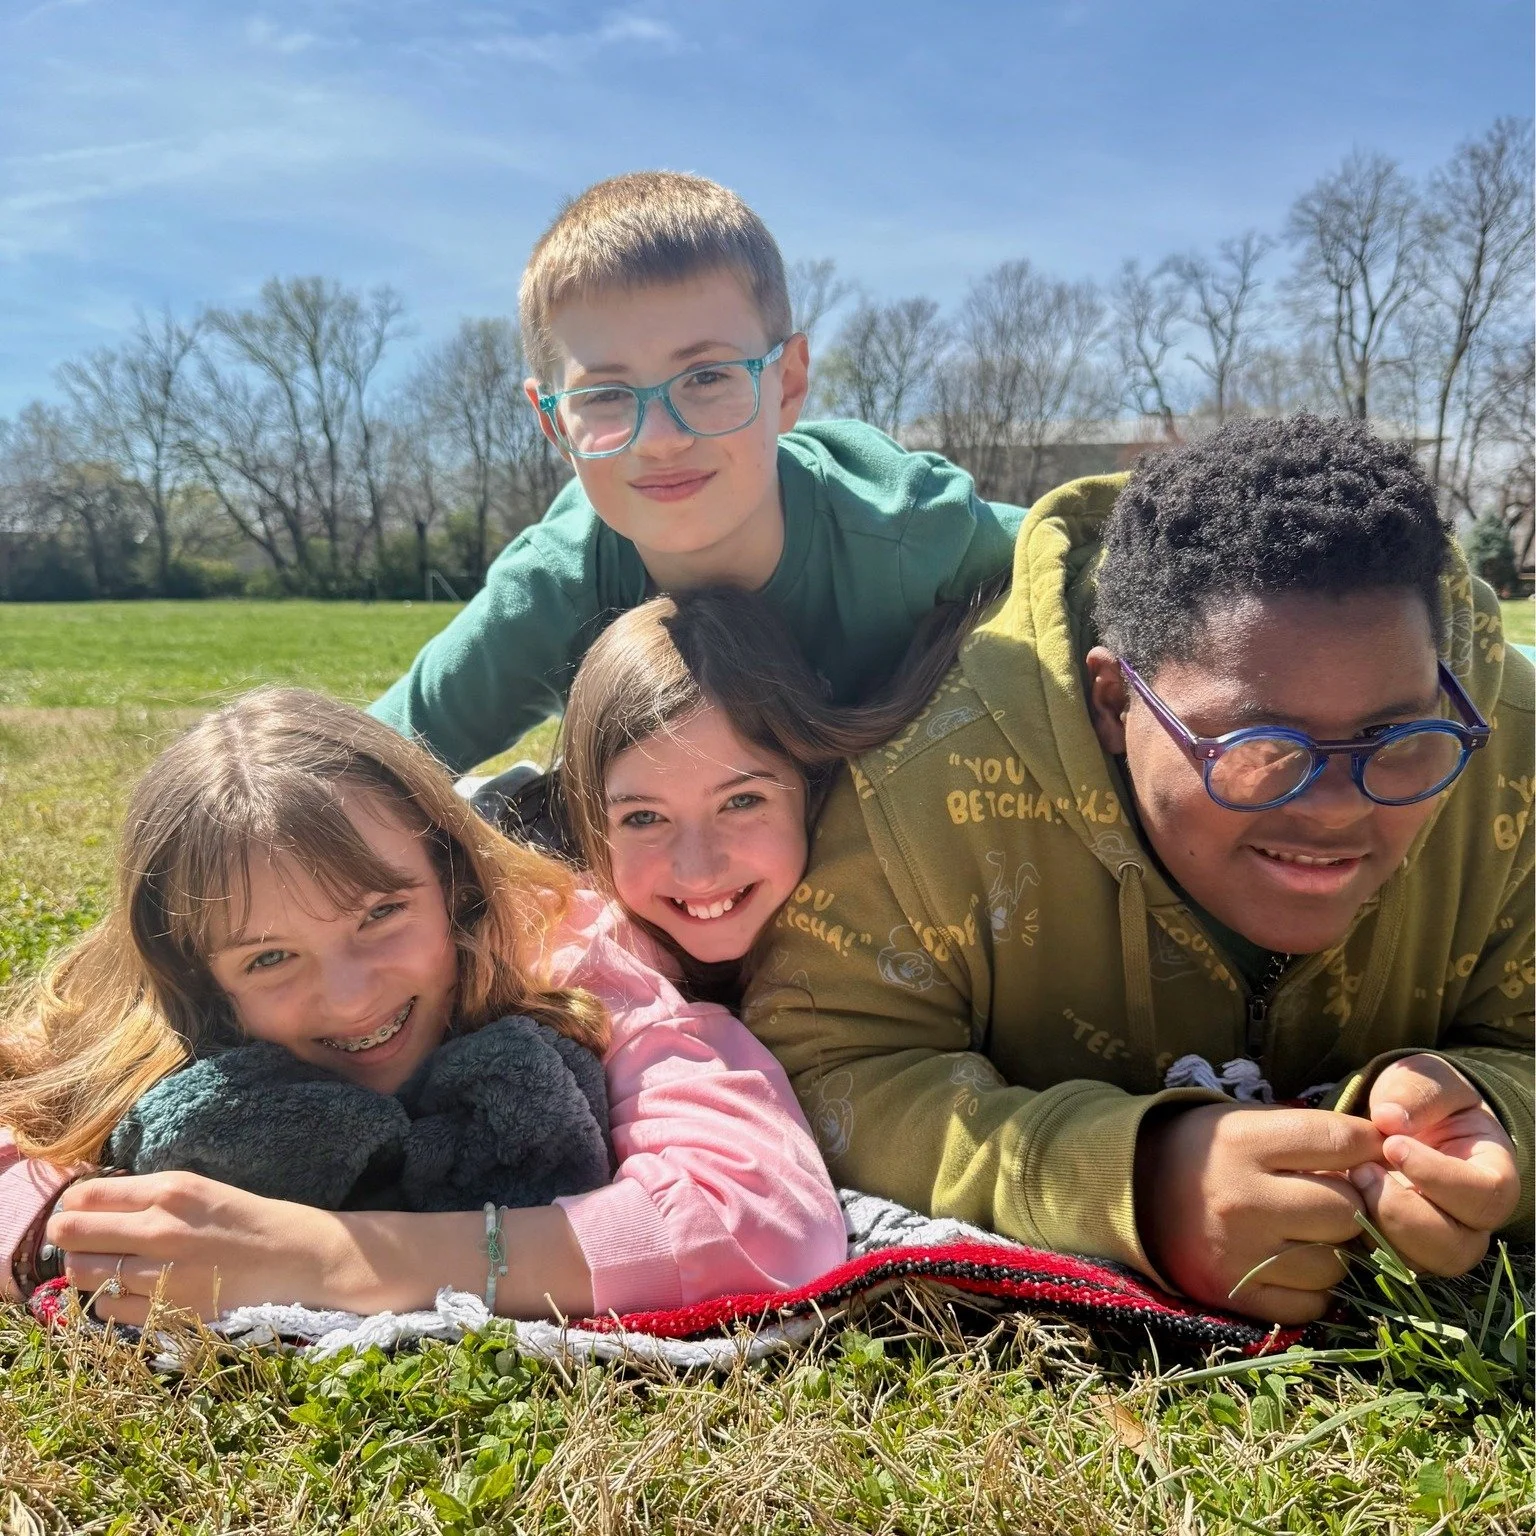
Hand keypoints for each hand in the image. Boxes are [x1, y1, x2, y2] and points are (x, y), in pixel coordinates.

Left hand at [45, 1171, 341, 1325]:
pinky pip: (105, 1308)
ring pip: (81, 1273)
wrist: (291, 1256)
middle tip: (74, 1238)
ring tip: (100, 1264)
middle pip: (72, 1234)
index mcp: (170, 1191)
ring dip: (82, 1268)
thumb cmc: (243, 1217)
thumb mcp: (196, 1188)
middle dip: (65, 1235)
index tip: (78, 1209)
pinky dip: (107, 1299)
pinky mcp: (165, 1310)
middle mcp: (159, 1229)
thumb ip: (145, 1194)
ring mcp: (160, 1274)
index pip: (86, 1195)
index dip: (73, 1204)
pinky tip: (127, 1289)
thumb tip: (89, 1202)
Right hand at [1136, 1104, 1383, 1324]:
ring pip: (1335, 1263)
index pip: (1340, 1141)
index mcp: (1243, 1142)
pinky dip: (1313, 1288)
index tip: (1370, 1149)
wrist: (1135, 1193)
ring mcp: (1238, 1252)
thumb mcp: (1248, 1122)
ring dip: (1335, 1249)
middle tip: (1330, 1196)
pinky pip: (1311, 1304)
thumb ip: (1313, 1134)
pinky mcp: (1234, 1294)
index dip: (1369, 1144)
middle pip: (1346, 1209)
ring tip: (1308, 1232)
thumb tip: (1386, 1153)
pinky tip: (1293, 1263)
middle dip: (1350, 1202)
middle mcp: (1241, 1199)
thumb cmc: (1208, 1151)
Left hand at [1348, 1054, 1519, 1276]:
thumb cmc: (1422, 1098)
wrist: (1398, 1120)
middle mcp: (1469, 1220)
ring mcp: (1433, 1240)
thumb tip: (1389, 1118)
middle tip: (1364, 1170)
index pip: (1484, 1195)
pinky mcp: (1394, 1246)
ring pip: (1418, 1263)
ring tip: (1351, 1179)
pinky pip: (1379, 1261)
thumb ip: (1416, 1093)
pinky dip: (1355, 1236)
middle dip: (1404, 1214)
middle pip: (1456, 1248)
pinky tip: (1336, 1197)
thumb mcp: (1426, 1080)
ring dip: (1378, 1228)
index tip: (1392, 1145)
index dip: (1438, 1177)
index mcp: (1491, 1175)